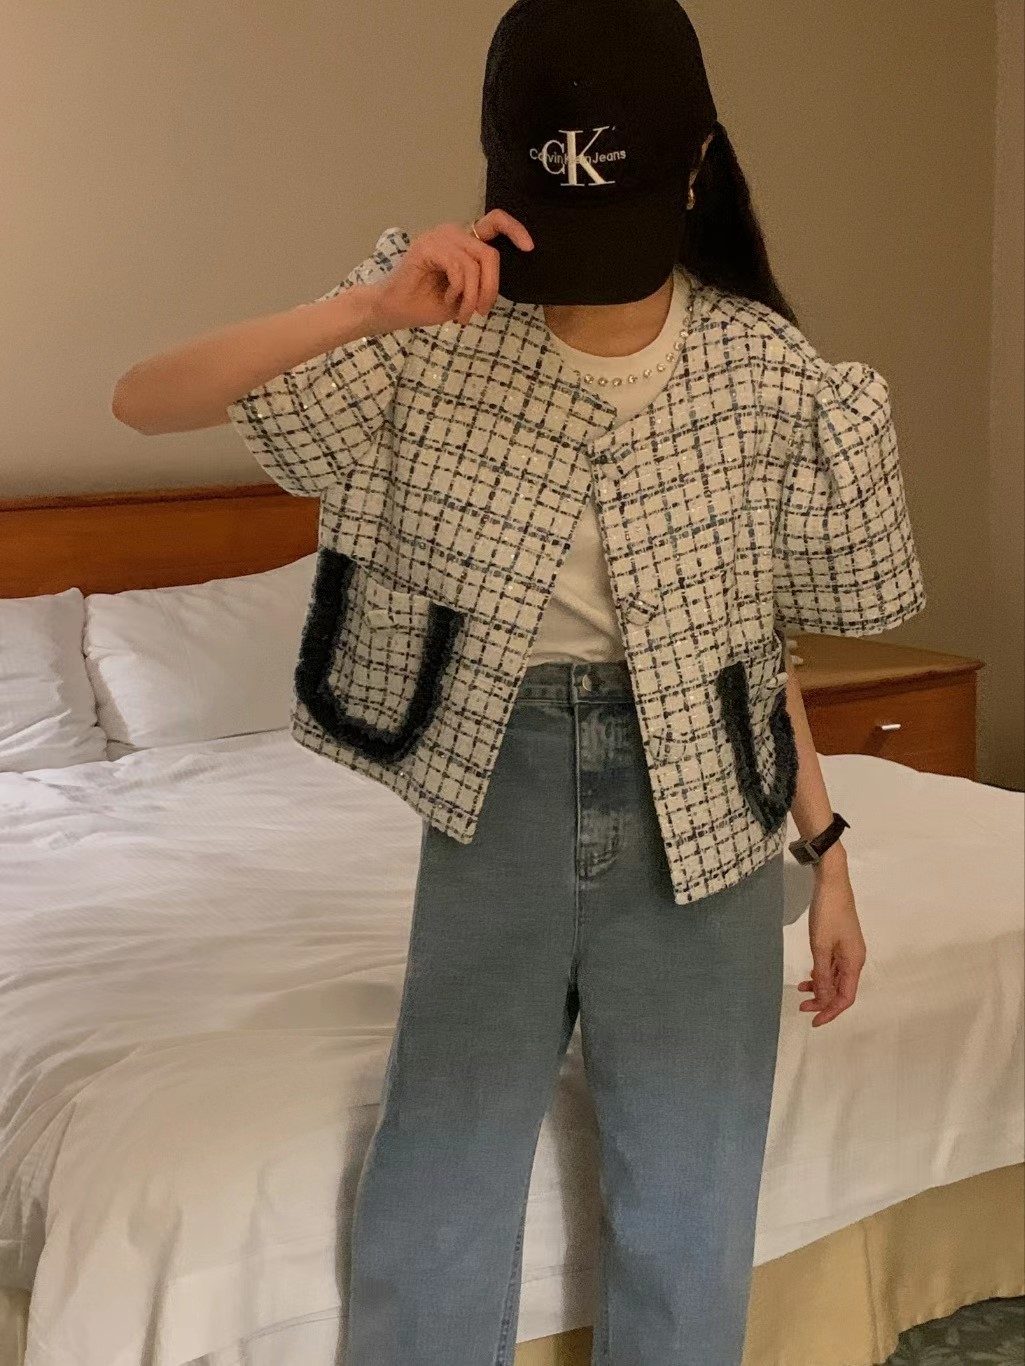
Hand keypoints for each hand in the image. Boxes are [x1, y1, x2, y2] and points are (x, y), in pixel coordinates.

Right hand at [365, 212, 533, 333]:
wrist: (394, 311)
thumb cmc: (427, 303)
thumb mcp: (464, 294)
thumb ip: (481, 281)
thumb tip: (498, 282)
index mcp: (463, 241)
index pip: (495, 222)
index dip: (515, 230)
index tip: (529, 248)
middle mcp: (452, 233)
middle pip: (490, 253)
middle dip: (491, 287)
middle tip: (482, 311)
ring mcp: (438, 237)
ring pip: (475, 264)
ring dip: (472, 296)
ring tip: (463, 314)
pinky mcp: (427, 247)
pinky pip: (459, 268)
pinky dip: (458, 291)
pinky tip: (449, 301)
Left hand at [796, 857, 866, 1026]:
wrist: (832, 883)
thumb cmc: (827, 914)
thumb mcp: (820, 946)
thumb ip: (822, 975)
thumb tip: (823, 1000)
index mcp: (854, 962)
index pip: (845, 997)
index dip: (830, 1012)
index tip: (813, 1021)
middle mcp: (855, 959)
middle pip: (842, 990)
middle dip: (823, 1002)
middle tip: (802, 1007)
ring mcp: (849, 950)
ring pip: (837, 978)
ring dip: (821, 988)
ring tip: (801, 991)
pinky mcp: (841, 942)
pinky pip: (833, 966)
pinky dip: (822, 974)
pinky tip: (810, 975)